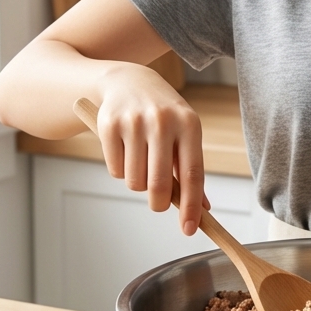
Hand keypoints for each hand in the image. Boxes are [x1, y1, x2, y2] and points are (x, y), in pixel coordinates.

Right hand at [92, 62, 209, 234]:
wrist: (128, 81)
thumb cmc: (163, 114)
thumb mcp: (184, 132)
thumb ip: (190, 169)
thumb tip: (202, 209)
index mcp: (189, 124)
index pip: (192, 173)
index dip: (192, 205)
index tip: (190, 229)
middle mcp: (162, 121)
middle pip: (160, 184)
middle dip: (159, 203)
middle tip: (158, 203)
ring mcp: (134, 122)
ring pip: (135, 182)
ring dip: (138, 183)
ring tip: (141, 161)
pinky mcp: (108, 125)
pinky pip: (115, 171)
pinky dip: (121, 170)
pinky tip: (125, 150)